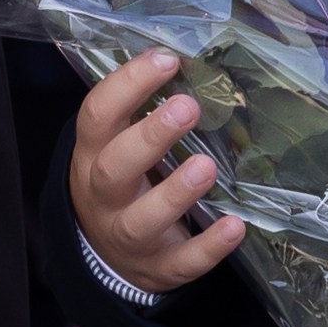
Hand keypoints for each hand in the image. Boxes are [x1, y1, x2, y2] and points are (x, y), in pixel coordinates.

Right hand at [69, 50, 246, 298]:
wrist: (105, 256)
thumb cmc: (121, 179)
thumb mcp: (115, 144)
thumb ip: (140, 111)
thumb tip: (184, 58)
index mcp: (92, 153)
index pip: (98, 115)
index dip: (128, 85)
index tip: (167, 59)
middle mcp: (103, 196)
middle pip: (115, 167)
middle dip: (150, 137)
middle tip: (188, 108)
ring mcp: (128, 236)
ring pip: (142, 220)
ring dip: (175, 193)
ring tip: (207, 166)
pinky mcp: (159, 268)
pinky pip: (182, 262)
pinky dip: (208, 246)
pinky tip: (235, 226)